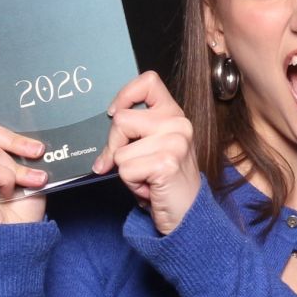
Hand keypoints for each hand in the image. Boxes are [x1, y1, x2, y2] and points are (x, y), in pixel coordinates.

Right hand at [0, 51, 46, 225]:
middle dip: (17, 142)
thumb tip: (33, 120)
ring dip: (17, 168)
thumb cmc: (24, 201)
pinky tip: (8, 193)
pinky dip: (8, 180)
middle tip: (38, 156)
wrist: (17, 234)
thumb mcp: (30, 162)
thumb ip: (23, 140)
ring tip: (27, 182)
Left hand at [93, 71, 198, 234]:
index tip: (115, 114)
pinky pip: (125, 170)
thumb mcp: (155, 147)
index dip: (125, 95)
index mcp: (176, 115)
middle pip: (121, 120)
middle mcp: (179, 124)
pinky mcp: (166, 163)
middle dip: (115, 146)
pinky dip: (130, 184)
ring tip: (146, 178)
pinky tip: (150, 188)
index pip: (149, 82)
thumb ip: (136, 131)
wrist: (188, 215)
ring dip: (125, 171)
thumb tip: (107, 127)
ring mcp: (175, 143)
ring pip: (119, 150)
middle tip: (132, 165)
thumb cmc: (166, 182)